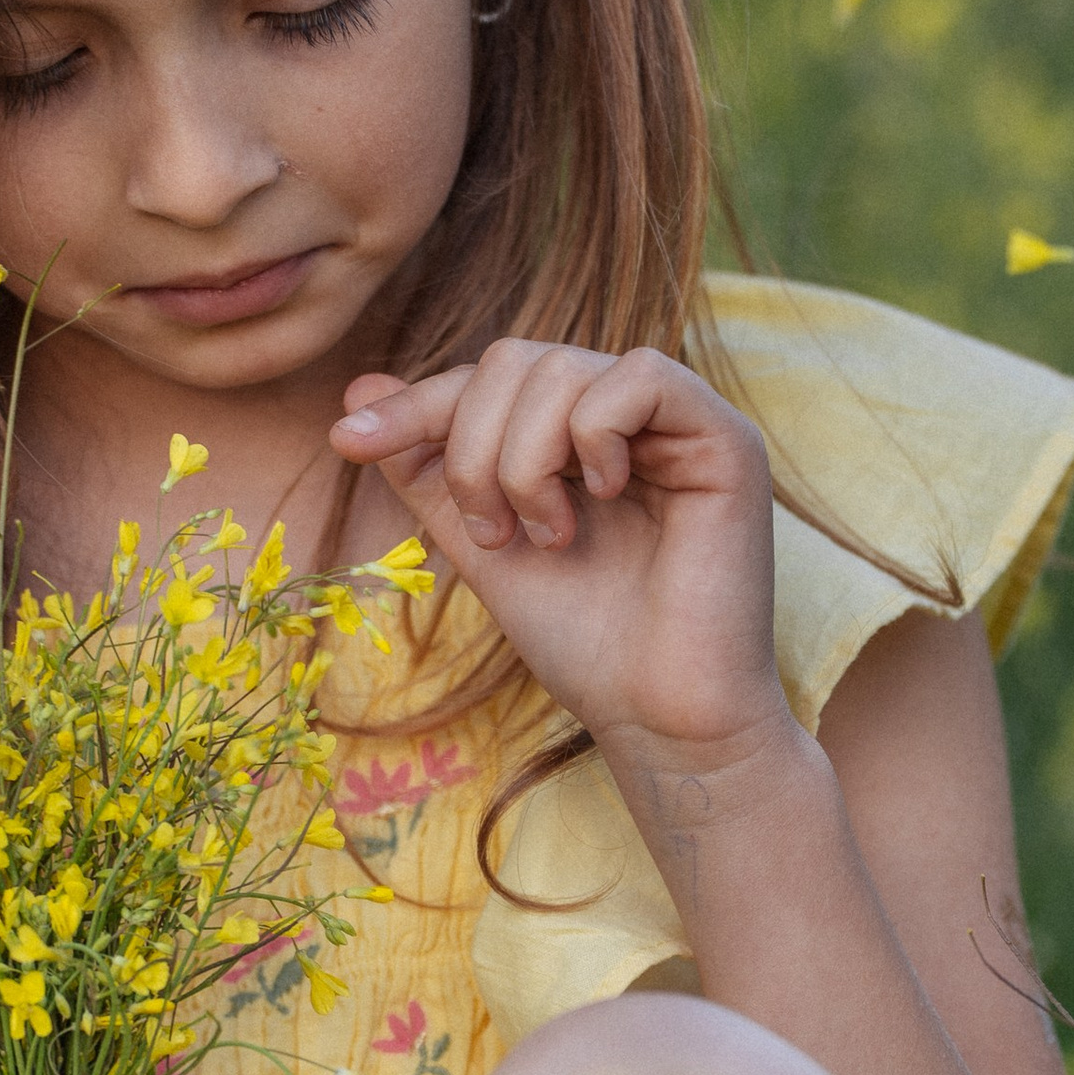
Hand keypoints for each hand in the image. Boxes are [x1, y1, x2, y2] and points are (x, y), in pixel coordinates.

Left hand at [330, 338, 790, 775]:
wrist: (654, 714)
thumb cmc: (580, 639)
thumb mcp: (480, 542)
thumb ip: (429, 467)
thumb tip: (361, 384)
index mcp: (573, 434)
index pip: (483, 380)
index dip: (415, 405)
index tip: (347, 440)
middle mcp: (629, 416)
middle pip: (515, 360)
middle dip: (473, 447)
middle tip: (491, 532)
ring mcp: (680, 422)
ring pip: (564, 367)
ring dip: (525, 459)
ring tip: (546, 535)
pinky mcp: (726, 439)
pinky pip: (642, 374)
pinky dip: (594, 434)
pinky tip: (599, 496)